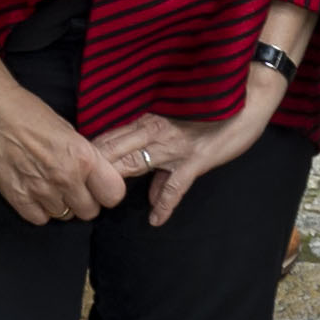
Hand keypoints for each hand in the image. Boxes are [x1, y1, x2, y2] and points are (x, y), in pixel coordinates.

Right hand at [0, 77, 125, 224]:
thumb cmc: (28, 112)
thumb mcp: (68, 130)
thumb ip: (84, 157)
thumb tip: (94, 176)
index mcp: (83, 157)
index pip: (113, 195)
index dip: (106, 191)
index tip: (98, 187)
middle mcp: (65, 178)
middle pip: (89, 211)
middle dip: (83, 201)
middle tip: (72, 186)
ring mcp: (41, 191)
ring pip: (64, 215)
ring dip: (59, 203)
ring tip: (47, 183)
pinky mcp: (17, 198)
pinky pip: (39, 219)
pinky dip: (38, 209)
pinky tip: (33, 190)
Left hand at [88, 97, 276, 227]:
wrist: (248, 99)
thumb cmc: (215, 110)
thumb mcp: (182, 130)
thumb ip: (163, 162)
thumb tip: (151, 196)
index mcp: (149, 121)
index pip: (110, 136)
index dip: (89, 153)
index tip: (70, 168)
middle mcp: (156, 132)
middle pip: (114, 150)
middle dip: (91, 168)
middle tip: (71, 186)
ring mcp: (174, 147)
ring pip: (135, 162)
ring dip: (115, 180)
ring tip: (98, 199)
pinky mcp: (195, 160)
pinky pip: (175, 186)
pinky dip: (165, 203)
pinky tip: (155, 220)